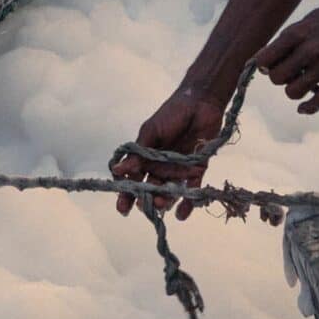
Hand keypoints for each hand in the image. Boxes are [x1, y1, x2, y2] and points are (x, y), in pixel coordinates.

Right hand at [110, 87, 226, 219]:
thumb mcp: (150, 132)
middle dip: (147, 200)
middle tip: (145, 206)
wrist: (199, 103)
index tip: (122, 207)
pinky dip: (188, 203)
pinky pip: (192, 190)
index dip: (126, 194)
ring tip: (163, 204)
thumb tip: (118, 170)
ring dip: (165, 200)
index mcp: (146, 157)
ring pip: (170, 191)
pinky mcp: (197, 170)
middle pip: (151, 189)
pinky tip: (181, 215)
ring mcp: (179, 170)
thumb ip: (138, 153)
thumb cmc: (171, 114)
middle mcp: (161, 167)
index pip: (133, 179)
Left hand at [254, 0, 318, 113]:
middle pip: (276, 78)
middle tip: (289, 73)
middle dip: (280, 78)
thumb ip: (289, 39)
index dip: (265, 66)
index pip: (264, 59)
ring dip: (294, 90)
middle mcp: (308, 50)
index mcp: (297, 33)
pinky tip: (304, 107)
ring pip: (293, 92)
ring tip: (301, 83)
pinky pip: (318, 101)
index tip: (270, 66)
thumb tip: (268, 57)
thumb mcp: (307, 20)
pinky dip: (308, 107)